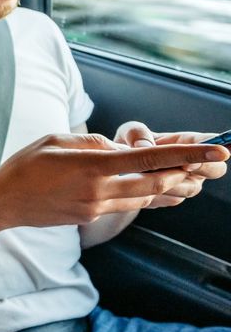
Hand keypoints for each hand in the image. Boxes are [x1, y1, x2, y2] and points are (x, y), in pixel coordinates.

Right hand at [0, 132, 226, 227]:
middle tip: (209, 163)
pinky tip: (153, 187)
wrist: (2, 204)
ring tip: (190, 176)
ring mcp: (96, 208)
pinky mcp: (90, 217)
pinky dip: (144, 195)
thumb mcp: (56, 141)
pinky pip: (125, 204)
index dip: (188, 155)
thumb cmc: (24, 166)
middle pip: (157, 184)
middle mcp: (99, 191)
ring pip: (145, 199)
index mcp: (92, 167)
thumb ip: (94, 143)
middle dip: (186, 173)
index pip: (150, 159)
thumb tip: (121, 150)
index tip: (218, 152)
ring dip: (169, 186)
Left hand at [114, 122, 228, 208]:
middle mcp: (192, 163)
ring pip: (190, 188)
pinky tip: (140, 189)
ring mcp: (186, 182)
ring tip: (147, 177)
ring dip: (171, 183)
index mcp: (186, 142)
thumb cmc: (126, 145)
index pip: (210, 142)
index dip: (209, 149)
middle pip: (216, 169)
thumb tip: (144, 146)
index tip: (192, 158)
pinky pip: (172, 199)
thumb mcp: (128, 133)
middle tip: (183, 168)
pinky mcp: (173, 197)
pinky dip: (157, 194)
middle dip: (203, 169)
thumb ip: (136, 133)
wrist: (115, 171)